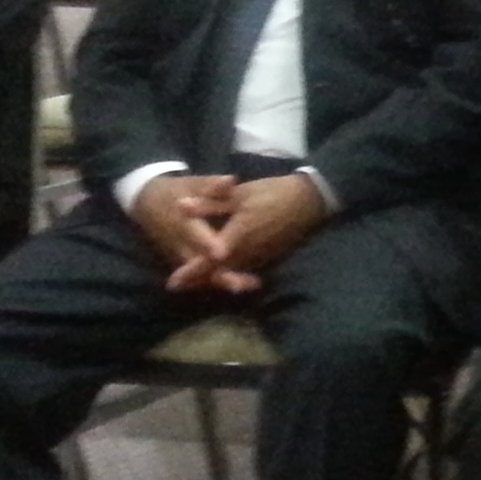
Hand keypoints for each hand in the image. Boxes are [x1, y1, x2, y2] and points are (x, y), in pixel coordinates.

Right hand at [129, 172, 237, 281]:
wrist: (147, 203)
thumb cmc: (175, 191)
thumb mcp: (192, 184)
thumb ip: (211, 186)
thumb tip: (231, 180)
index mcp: (182, 222)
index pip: (195, 236)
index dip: (207, 245)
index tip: (221, 253)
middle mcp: (179, 244)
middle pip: (198, 264)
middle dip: (218, 275)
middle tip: (242, 285)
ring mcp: (178, 256)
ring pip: (200, 275)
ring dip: (222, 282)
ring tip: (250, 286)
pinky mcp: (181, 263)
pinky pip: (199, 276)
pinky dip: (218, 281)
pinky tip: (244, 285)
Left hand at [177, 172, 328, 296]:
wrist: (308, 200)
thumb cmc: (272, 193)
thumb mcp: (238, 194)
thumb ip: (209, 204)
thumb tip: (179, 207)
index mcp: (238, 236)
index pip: (209, 259)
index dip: (191, 272)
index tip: (173, 283)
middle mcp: (248, 252)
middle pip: (218, 272)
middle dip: (198, 280)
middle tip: (178, 286)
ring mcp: (260, 256)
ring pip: (232, 273)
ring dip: (213, 278)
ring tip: (194, 282)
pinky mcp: (268, 256)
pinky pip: (245, 269)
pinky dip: (231, 273)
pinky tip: (222, 273)